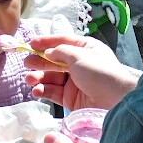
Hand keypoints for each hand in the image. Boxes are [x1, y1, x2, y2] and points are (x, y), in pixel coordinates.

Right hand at [23, 34, 139, 110]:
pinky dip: (43, 91)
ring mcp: (74, 82)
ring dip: (39, 77)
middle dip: (39, 61)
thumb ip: (60, 52)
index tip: (31, 44)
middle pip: (54, 60)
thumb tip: (47, 52)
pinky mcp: (71, 99)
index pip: (62, 42)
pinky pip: (53, 92)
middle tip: (26, 63)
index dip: (46, 42)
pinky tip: (37, 90)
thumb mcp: (79, 56)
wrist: (116, 100)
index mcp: (85, 49)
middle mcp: (79, 64)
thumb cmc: (100, 72)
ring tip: (30, 79)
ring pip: (51, 78)